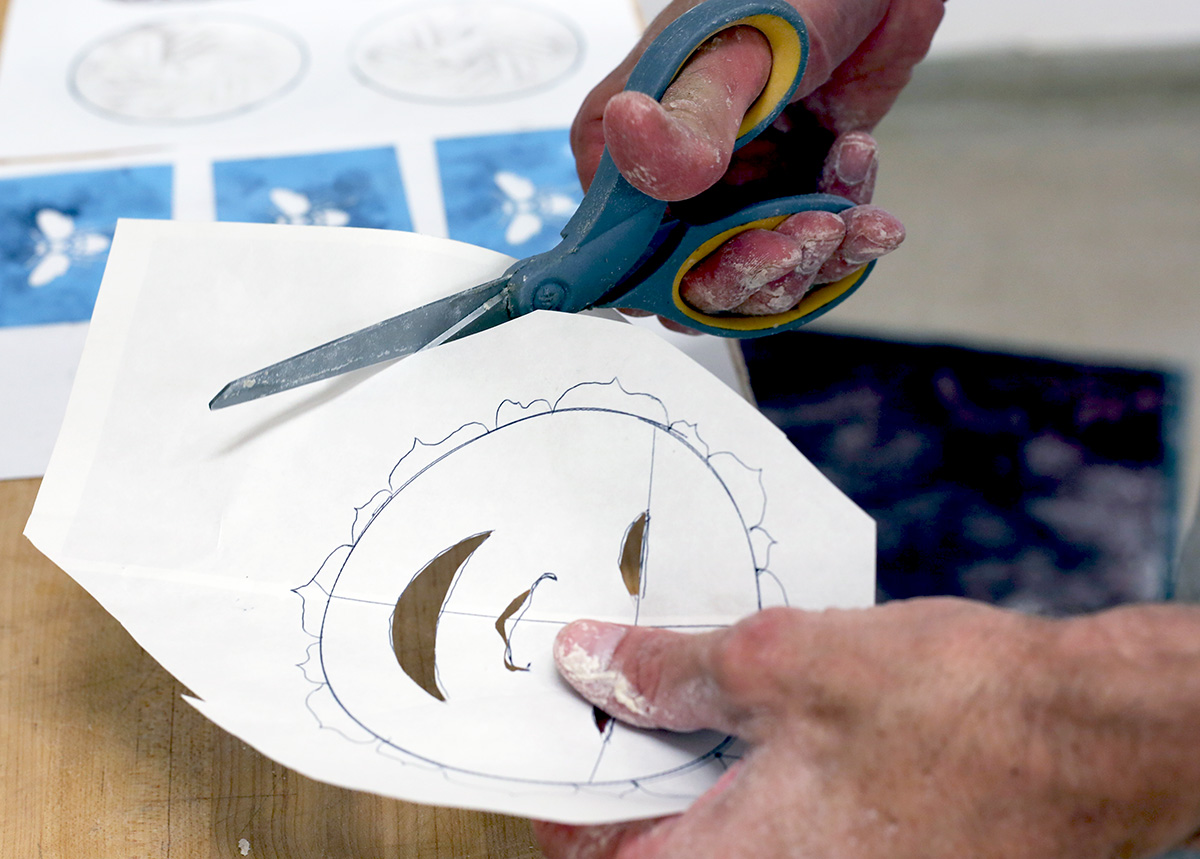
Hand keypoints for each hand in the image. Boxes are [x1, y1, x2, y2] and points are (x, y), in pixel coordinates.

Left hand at [533, 600, 1199, 857]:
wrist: (1089, 739)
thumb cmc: (955, 711)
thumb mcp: (784, 661)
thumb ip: (673, 671)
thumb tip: (589, 661)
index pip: (603, 853)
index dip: (566, 791)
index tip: (560, 732)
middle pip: (661, 833)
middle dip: (631, 758)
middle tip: (618, 678)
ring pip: (720, 821)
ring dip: (692, 755)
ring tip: (688, 677)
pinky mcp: (865, 853)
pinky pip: (776, 817)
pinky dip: (750, 764)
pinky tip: (760, 704)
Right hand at [571, 0, 944, 319]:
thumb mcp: (738, 49)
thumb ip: (689, 114)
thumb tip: (625, 137)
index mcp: (626, 142)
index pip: (620, 245)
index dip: (668, 272)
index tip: (728, 259)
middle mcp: (671, 179)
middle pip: (691, 276)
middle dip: (754, 272)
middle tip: (802, 239)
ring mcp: (733, 192)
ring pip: (758, 277)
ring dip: (809, 257)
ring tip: (844, 214)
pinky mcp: (790, 196)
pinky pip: (811, 249)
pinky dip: (847, 228)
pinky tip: (858, 162)